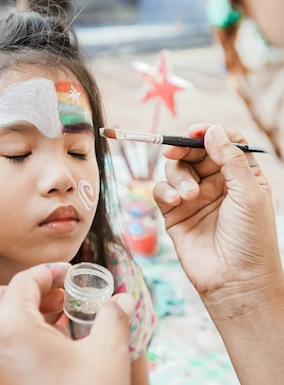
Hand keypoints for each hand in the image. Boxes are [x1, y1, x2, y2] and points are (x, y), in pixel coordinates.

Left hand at [0, 262, 134, 384]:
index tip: (70, 275)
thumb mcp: (107, 356)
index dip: (49, 273)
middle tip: (62, 300)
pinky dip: (11, 340)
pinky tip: (44, 354)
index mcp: (8, 329)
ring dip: (20, 315)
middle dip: (30, 292)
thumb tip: (122, 300)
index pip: (23, 282)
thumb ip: (112, 318)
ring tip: (58, 327)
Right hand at [153, 124, 282, 308]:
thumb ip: (230, 160)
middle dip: (184, 149)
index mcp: (241, 176)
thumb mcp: (248, 194)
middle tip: (175, 151)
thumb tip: (211, 130)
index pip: (223, 143)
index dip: (209, 133)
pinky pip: (161, 190)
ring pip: (176, 169)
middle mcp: (216, 183)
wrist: (234, 281)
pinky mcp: (174, 213)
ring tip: (189, 196)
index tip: (195, 131)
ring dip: (178, 176)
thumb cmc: (251, 239)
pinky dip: (165, 191)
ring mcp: (193, 198)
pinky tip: (176, 202)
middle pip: (194, 152)